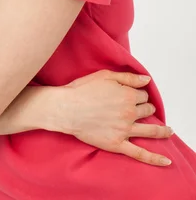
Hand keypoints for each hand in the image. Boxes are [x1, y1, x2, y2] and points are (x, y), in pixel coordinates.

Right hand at [48, 70, 173, 166]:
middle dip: (145, 107)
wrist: (67, 108)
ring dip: (161, 130)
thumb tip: (146, 80)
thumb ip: (129, 77)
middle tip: (138, 108)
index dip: (138, 94)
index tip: (130, 94)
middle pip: (146, 110)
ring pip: (150, 130)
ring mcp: (125, 130)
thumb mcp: (105, 75)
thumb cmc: (83, 90)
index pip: (142, 95)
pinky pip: (139, 154)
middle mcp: (130, 113)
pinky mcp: (117, 144)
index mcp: (128, 95)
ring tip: (167, 130)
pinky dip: (154, 158)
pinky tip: (166, 160)